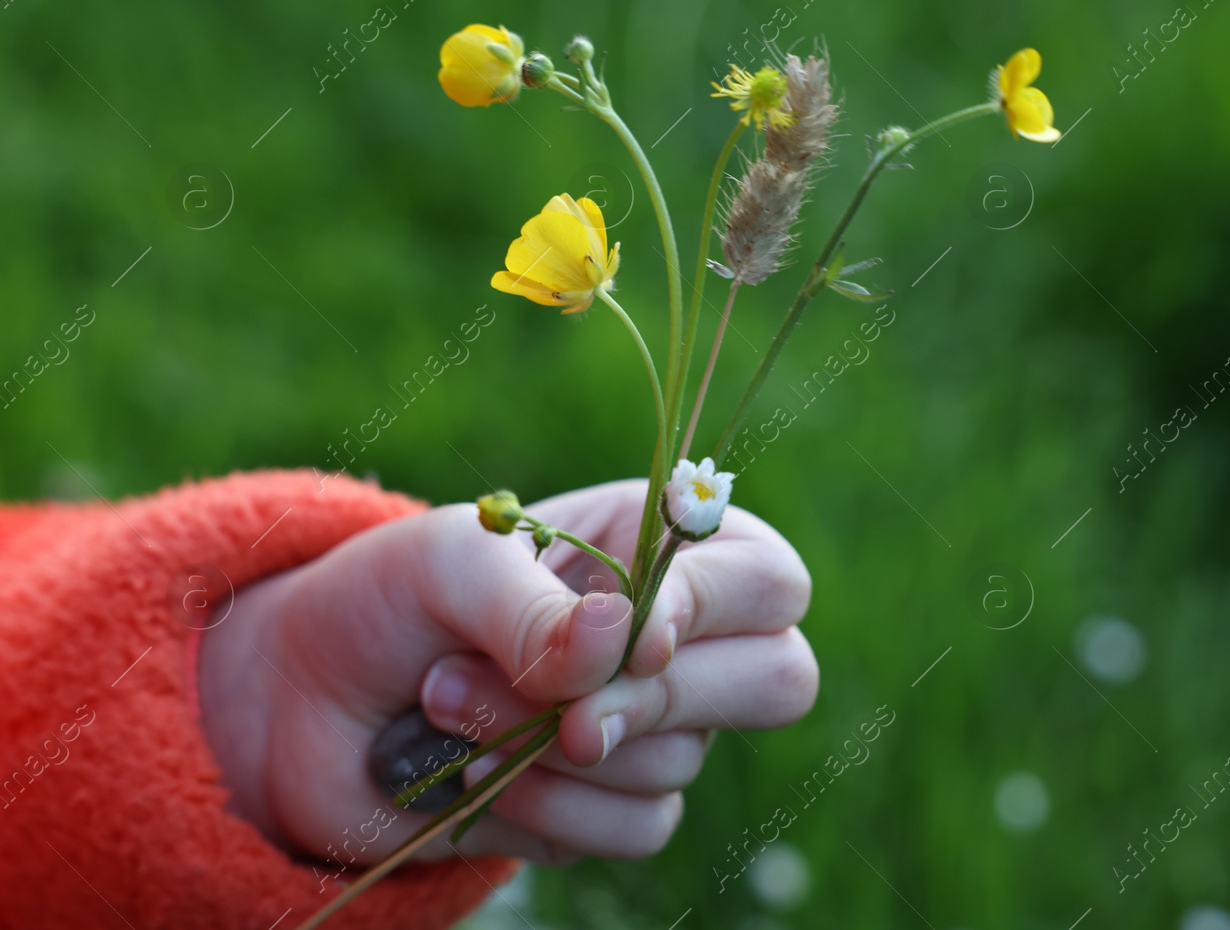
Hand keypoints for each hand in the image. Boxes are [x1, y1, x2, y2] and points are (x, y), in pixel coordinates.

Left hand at [198, 479, 816, 867]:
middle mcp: (681, 636)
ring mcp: (654, 727)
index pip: (767, 580)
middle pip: (778, 680)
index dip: (712, 612)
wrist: (306, 694)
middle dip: (657, 700)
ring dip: (550, 748)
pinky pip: (634, 829)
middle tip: (564, 712)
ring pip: (680, 764)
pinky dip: (544, 809)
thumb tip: (623, 645)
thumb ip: (535, 603)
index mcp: (665, 544)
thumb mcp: (449, 560)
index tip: (629, 637)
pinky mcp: (609, 807)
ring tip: (448, 703)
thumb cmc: (391, 595)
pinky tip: (472, 776)